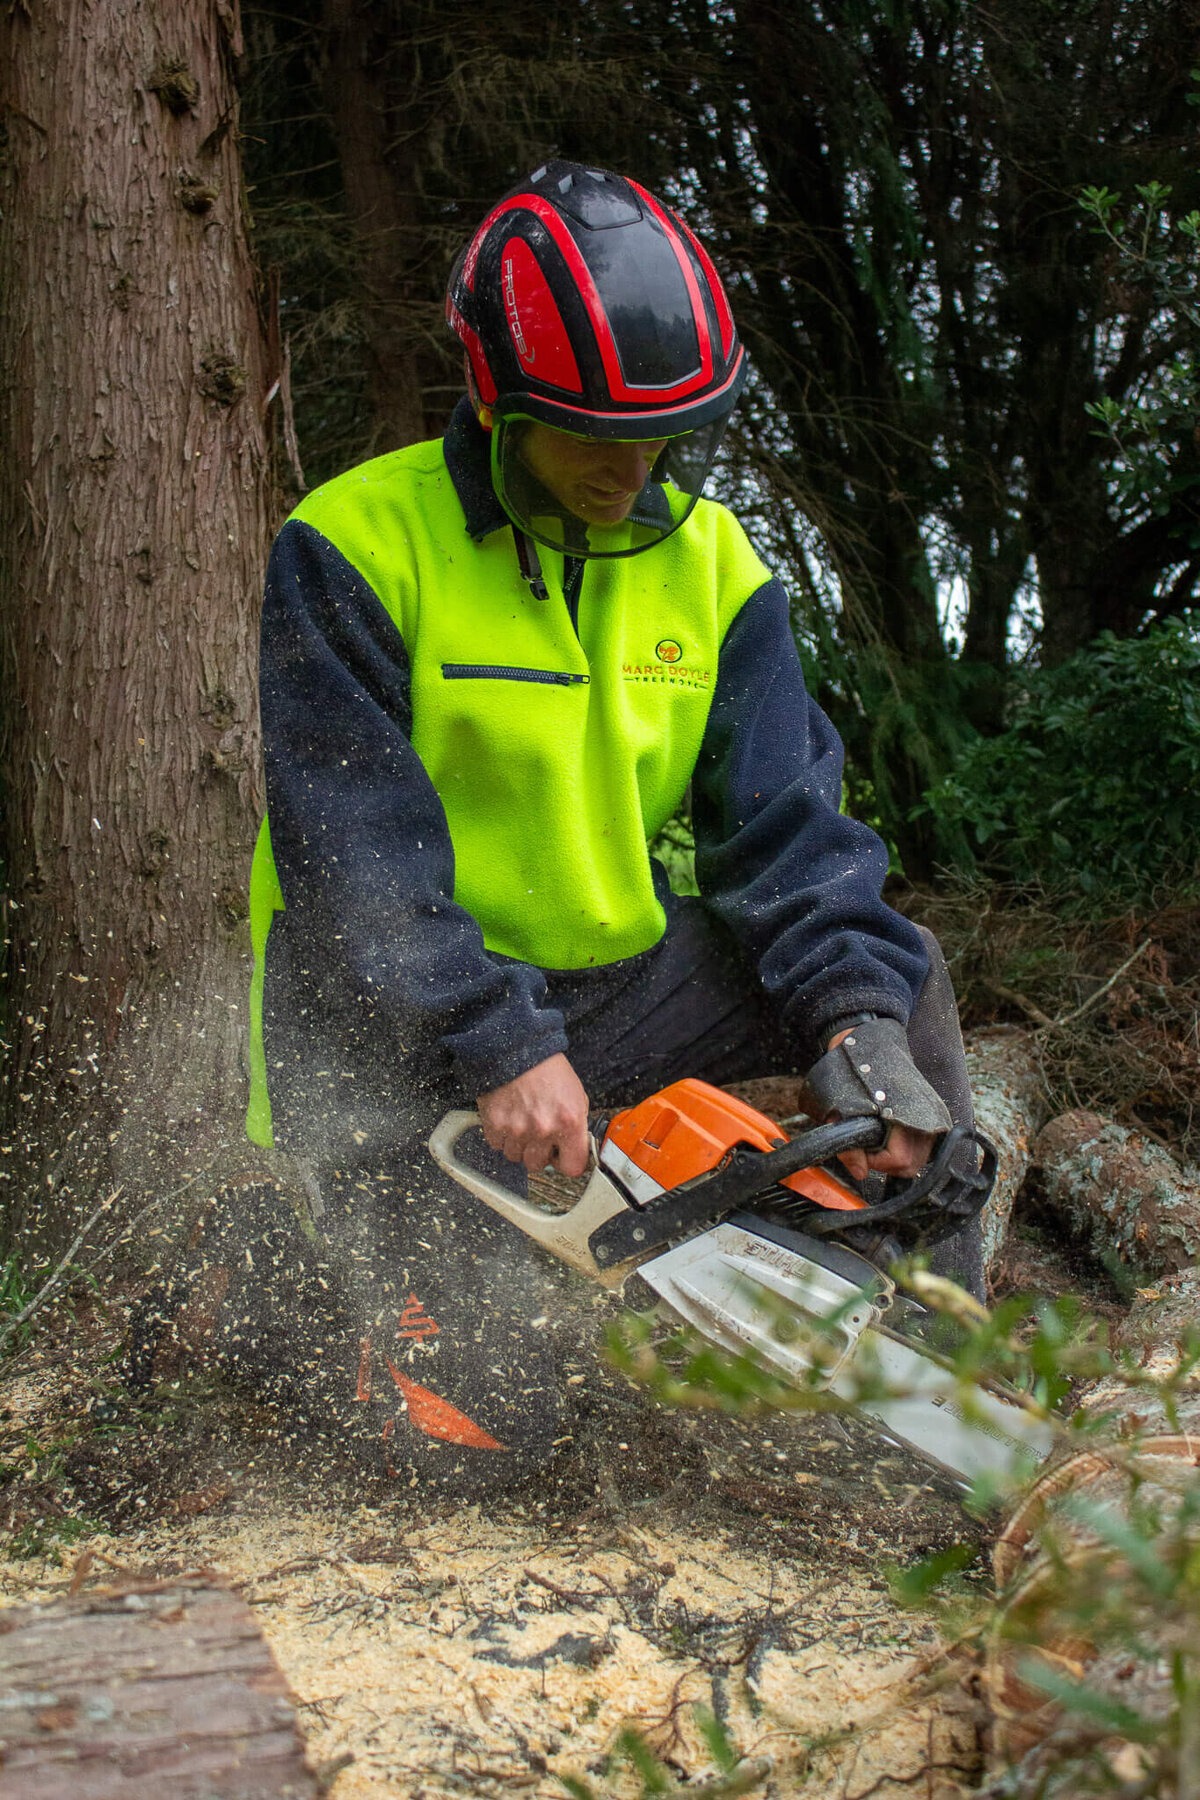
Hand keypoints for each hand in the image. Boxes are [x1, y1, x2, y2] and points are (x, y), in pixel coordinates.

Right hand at [477, 1053, 590, 1177]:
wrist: (519, 1050)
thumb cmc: (548, 1071)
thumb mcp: (577, 1096)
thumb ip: (576, 1127)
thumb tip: (574, 1149)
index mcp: (570, 1123)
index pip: (572, 1167)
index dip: (566, 1163)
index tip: (562, 1158)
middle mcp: (544, 1130)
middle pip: (538, 1165)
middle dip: (538, 1153)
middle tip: (537, 1134)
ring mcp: (517, 1129)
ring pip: (515, 1157)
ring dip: (518, 1144)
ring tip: (521, 1122)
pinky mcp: (495, 1125)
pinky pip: (497, 1145)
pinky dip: (501, 1135)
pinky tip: (508, 1117)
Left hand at [824, 1027, 935, 1182]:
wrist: (865, 1043)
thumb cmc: (851, 1073)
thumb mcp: (840, 1111)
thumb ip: (850, 1147)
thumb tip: (860, 1173)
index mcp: (904, 1113)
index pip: (900, 1160)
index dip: (876, 1162)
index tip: (861, 1151)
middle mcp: (925, 1115)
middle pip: (912, 1164)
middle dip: (887, 1164)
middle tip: (869, 1149)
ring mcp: (931, 1112)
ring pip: (920, 1157)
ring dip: (898, 1157)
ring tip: (879, 1141)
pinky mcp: (931, 1110)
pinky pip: (924, 1144)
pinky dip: (908, 1146)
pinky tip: (891, 1135)